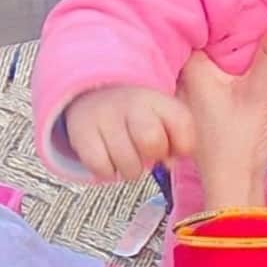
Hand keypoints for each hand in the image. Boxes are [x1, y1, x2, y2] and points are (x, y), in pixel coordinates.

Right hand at [65, 87, 195, 181]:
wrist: (94, 94)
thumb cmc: (139, 116)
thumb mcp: (162, 116)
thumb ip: (177, 139)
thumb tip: (170, 163)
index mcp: (158, 99)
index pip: (181, 122)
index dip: (183, 145)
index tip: (174, 148)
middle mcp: (132, 103)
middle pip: (151, 140)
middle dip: (154, 156)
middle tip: (149, 154)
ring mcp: (105, 116)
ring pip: (127, 162)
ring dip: (131, 169)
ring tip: (129, 158)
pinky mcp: (82, 132)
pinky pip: (100, 167)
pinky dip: (107, 172)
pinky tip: (110, 160)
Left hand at [178, 18, 266, 209]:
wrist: (231, 185)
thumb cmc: (238, 141)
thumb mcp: (259, 92)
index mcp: (190, 71)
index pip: (191, 28)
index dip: (206, 11)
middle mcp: (180, 79)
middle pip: (195, 42)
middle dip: (213, 26)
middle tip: (234, 5)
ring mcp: (186, 94)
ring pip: (199, 58)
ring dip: (216, 46)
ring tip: (236, 24)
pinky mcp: (196, 105)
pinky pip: (203, 74)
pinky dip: (217, 64)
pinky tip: (234, 58)